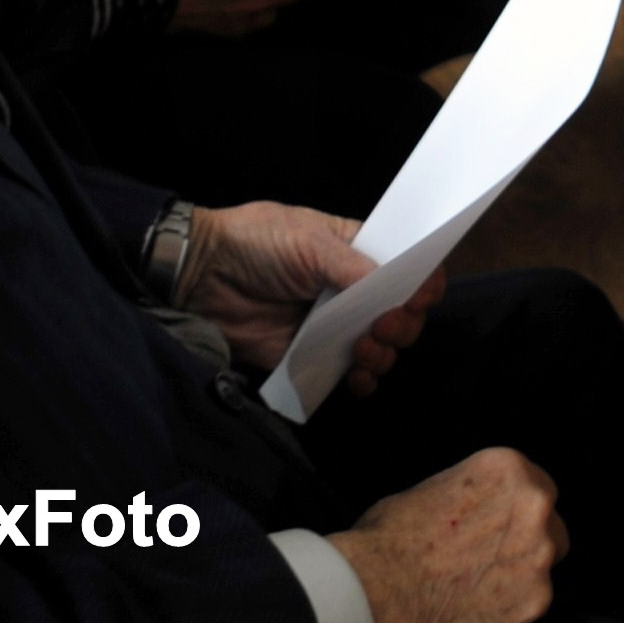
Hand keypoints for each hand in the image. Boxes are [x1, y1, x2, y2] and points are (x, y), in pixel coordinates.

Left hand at [183, 201, 445, 392]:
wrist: (201, 276)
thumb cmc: (257, 242)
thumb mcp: (307, 240)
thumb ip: (351, 265)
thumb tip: (393, 286)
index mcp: (360, 252)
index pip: (408, 268)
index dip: (422, 283)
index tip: (419, 296)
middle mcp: (354, 290)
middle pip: (402, 313)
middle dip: (403, 323)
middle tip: (383, 325)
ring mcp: (334, 326)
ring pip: (382, 347)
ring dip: (384, 353)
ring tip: (363, 349)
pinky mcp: (312, 356)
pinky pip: (349, 376)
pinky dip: (362, 382)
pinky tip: (358, 379)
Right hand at [335, 451, 566, 622]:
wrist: (380, 590)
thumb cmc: (390, 540)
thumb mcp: (431, 490)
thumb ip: (470, 496)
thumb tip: (473, 509)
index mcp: (508, 469)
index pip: (536, 485)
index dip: (517, 509)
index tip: (503, 525)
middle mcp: (533, 506)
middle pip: (550, 524)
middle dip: (527, 540)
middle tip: (492, 557)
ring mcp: (538, 554)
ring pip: (545, 564)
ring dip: (521, 572)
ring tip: (479, 585)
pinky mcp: (535, 600)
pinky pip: (532, 602)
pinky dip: (511, 607)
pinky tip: (478, 608)